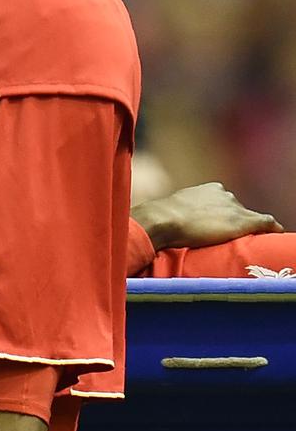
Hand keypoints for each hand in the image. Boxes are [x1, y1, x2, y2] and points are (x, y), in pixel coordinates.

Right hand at [131, 182, 282, 251]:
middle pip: (236, 209)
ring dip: (251, 227)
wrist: (163, 220)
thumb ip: (175, 213)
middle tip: (225, 237)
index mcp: (207, 189)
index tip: (215, 227)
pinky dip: (272, 229)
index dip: (220, 216)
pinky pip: (266, 223)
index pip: (222, 202)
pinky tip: (276, 234)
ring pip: (250, 217)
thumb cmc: (159, 218)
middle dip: (234, 220)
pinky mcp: (243, 220)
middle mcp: (224, 194)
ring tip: (246, 241)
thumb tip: (154, 222)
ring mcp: (234, 207)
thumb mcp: (168, 211)